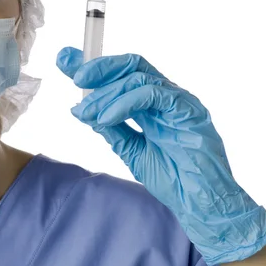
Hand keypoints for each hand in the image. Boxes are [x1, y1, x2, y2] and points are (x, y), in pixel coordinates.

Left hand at [56, 47, 265, 265]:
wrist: (200, 205)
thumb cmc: (174, 179)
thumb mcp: (131, 151)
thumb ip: (111, 129)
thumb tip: (83, 110)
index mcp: (152, 105)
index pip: (121, 75)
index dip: (94, 66)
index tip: (65, 60)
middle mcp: (165, 98)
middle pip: (130, 66)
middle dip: (98, 67)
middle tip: (74, 76)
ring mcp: (178, 101)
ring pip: (137, 77)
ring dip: (106, 92)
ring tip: (86, 111)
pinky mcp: (189, 110)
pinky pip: (153, 94)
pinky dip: (125, 102)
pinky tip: (106, 117)